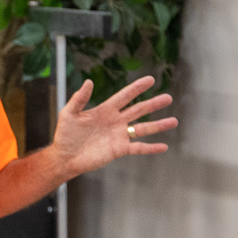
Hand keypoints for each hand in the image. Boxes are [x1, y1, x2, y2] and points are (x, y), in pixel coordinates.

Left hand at [50, 76, 176, 178]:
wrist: (64, 157)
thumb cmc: (65, 135)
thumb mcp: (69, 113)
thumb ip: (79, 98)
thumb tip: (89, 81)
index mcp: (105, 110)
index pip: (125, 96)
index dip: (137, 88)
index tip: (150, 80)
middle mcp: (116, 121)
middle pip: (139, 110)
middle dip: (153, 104)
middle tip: (168, 98)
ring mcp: (119, 136)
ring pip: (143, 128)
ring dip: (158, 125)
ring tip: (173, 121)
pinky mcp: (119, 150)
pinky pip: (138, 148)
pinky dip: (150, 148)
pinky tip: (163, 147)